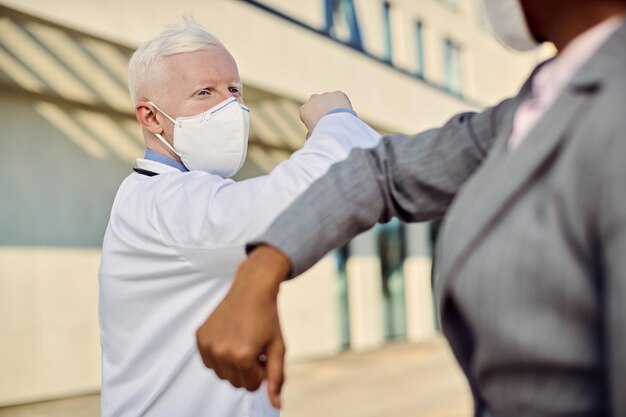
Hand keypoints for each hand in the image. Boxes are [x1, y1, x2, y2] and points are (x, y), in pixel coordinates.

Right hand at [196, 245, 290, 408]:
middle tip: (255, 346)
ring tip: (243, 341)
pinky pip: (209, 362)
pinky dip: (220, 355)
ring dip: (233, 364)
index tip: (264, 353)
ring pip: (221, 374)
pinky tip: (230, 337)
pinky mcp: (199, 337)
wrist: (252, 288)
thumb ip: (276, 378)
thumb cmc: (268, 317)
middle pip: (235, 383)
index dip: (261, 371)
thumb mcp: (278, 348)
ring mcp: (208, 344)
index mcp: (242, 357)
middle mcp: (221, 352)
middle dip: (248, 369)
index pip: (252, 386)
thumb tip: (276, 405)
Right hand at [300, 91, 352, 136]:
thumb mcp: (313, 137)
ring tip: (339, 119)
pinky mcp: (338, 94)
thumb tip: (311, 135)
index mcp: (304, 110)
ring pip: (329, 101)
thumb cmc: (323, 134)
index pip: (307, 114)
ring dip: (332, 107)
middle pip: (317, 104)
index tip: (319, 127)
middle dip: (321, 110)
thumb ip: (311, 133)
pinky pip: (340, 99)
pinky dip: (343, 105)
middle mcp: (313, 99)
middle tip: (330, 122)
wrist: (337, 125)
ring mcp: (326, 95)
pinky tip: (345, 114)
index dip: (313, 121)